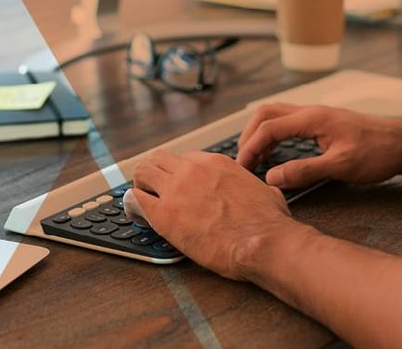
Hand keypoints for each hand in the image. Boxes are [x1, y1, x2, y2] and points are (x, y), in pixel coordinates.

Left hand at [124, 150, 299, 279]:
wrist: (262, 242)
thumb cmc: (268, 223)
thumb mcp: (265, 192)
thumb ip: (253, 188)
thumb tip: (261, 191)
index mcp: (215, 163)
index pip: (185, 159)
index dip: (179, 173)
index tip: (177, 185)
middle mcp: (192, 170)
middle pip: (158, 159)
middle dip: (153, 173)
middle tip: (152, 188)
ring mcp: (175, 190)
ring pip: (142, 172)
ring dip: (140, 184)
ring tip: (142, 198)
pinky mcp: (163, 214)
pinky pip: (134, 199)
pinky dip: (132, 205)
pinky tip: (136, 213)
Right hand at [236, 103, 401, 188]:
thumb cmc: (380, 152)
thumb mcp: (342, 166)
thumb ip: (305, 171)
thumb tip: (272, 177)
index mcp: (312, 119)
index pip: (267, 128)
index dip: (249, 148)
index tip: (242, 169)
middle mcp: (311, 113)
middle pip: (265, 114)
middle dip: (249, 137)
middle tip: (244, 162)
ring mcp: (317, 116)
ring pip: (276, 116)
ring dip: (260, 135)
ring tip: (255, 159)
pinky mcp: (324, 124)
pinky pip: (288, 124)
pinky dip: (275, 136)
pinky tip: (277, 154)